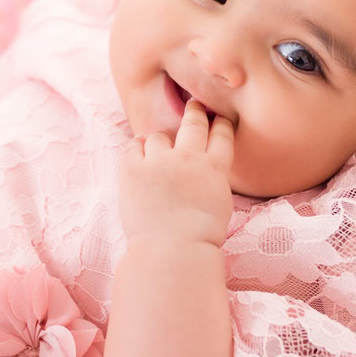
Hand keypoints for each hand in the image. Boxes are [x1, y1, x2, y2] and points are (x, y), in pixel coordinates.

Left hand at [119, 99, 234, 248]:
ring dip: (159, 140)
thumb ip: (212, 181)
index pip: (222, 135)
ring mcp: (159, 162)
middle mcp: (188, 158)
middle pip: (194, 123)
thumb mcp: (220, 204)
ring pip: (158, 136)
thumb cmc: (200, 238)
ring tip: (157, 147)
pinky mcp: (133, 169)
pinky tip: (138, 151)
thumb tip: (204, 171)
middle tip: (194, 106)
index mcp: (214, 169)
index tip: (218, 119)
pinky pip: (133, 146)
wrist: (173, 250)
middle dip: (195, 112)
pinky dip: (136, 148)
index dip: (221, 124)